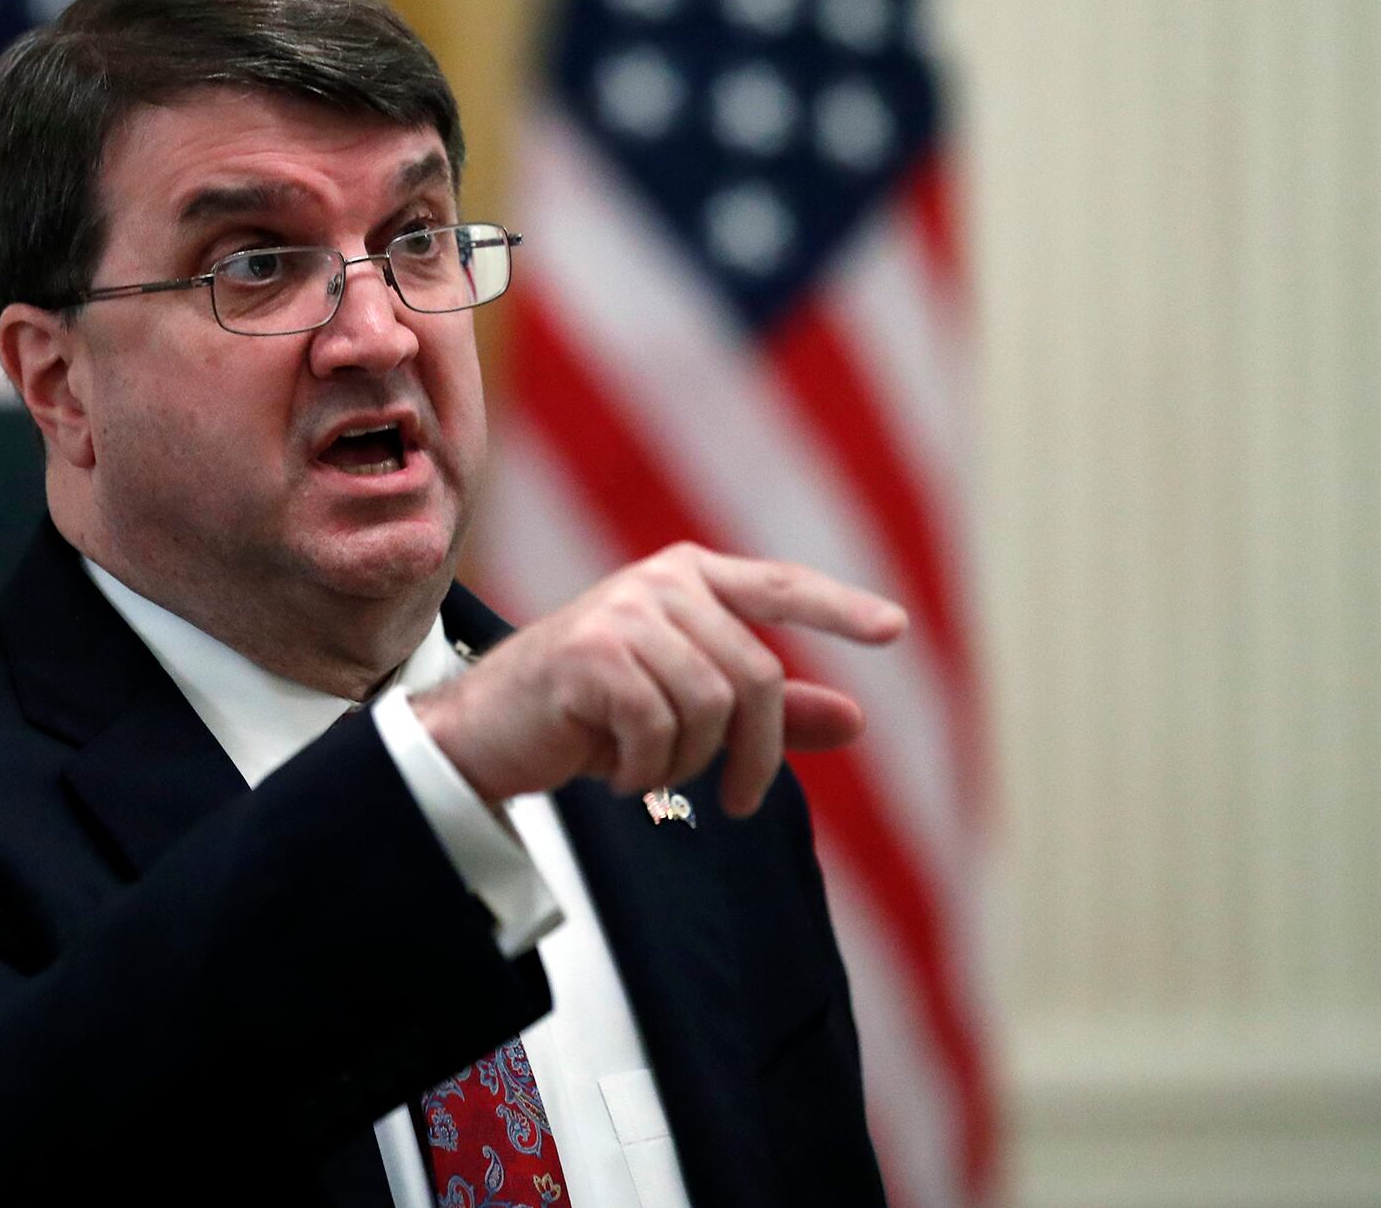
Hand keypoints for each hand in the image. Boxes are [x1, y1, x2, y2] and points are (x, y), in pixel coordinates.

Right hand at [412, 544, 905, 818]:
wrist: (486, 730)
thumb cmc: (588, 714)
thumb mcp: (685, 709)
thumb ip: (769, 713)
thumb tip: (857, 722)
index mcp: (687, 578)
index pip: (778, 586)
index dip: (838, 609)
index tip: (894, 630)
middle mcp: (659, 582)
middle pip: (756, 677)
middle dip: (756, 754)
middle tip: (742, 803)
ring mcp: (621, 614)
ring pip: (710, 709)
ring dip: (686, 765)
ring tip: (648, 773)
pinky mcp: (590, 655)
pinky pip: (658, 729)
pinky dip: (644, 771)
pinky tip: (616, 774)